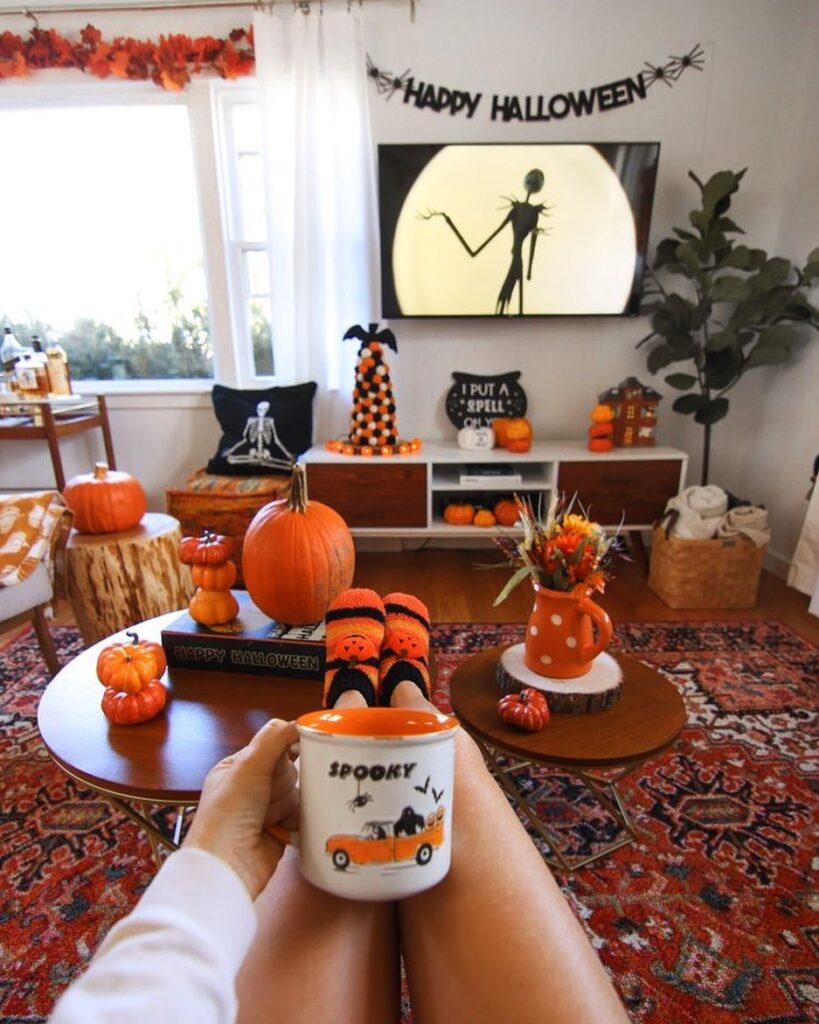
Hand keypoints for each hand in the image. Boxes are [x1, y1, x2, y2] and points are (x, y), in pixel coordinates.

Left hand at [184, 718, 298, 899]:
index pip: (273, 746)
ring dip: (286, 804)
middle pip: (288, 770)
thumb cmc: (228, 814)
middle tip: (264, 797)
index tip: (297, 751)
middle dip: (281, 783)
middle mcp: (251, 787)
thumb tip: (297, 723)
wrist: (227, 867)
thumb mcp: (247, 767)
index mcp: (237, 768)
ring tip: (267, 819)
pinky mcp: (280, 831)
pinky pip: (301, 815)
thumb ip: (273, 739)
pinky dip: (296, 821)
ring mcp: (265, 810)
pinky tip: (284, 828)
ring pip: (296, 793)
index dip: (284, 750)